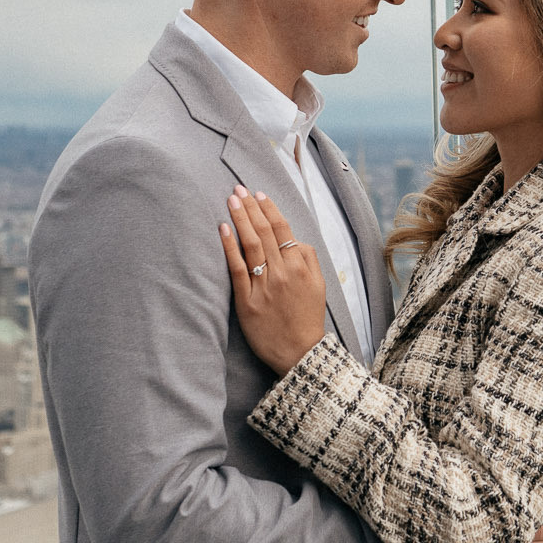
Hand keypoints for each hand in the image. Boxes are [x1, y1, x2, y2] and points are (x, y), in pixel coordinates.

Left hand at [222, 188, 327, 372]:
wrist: (299, 352)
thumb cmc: (308, 317)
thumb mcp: (319, 285)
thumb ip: (309, 258)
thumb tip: (295, 239)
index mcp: (300, 266)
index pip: (282, 229)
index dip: (270, 209)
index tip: (259, 193)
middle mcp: (282, 272)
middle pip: (264, 232)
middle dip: (251, 207)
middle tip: (238, 189)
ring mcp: (263, 286)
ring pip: (250, 245)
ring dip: (240, 219)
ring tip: (231, 201)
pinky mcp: (246, 301)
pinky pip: (237, 268)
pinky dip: (229, 247)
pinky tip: (223, 229)